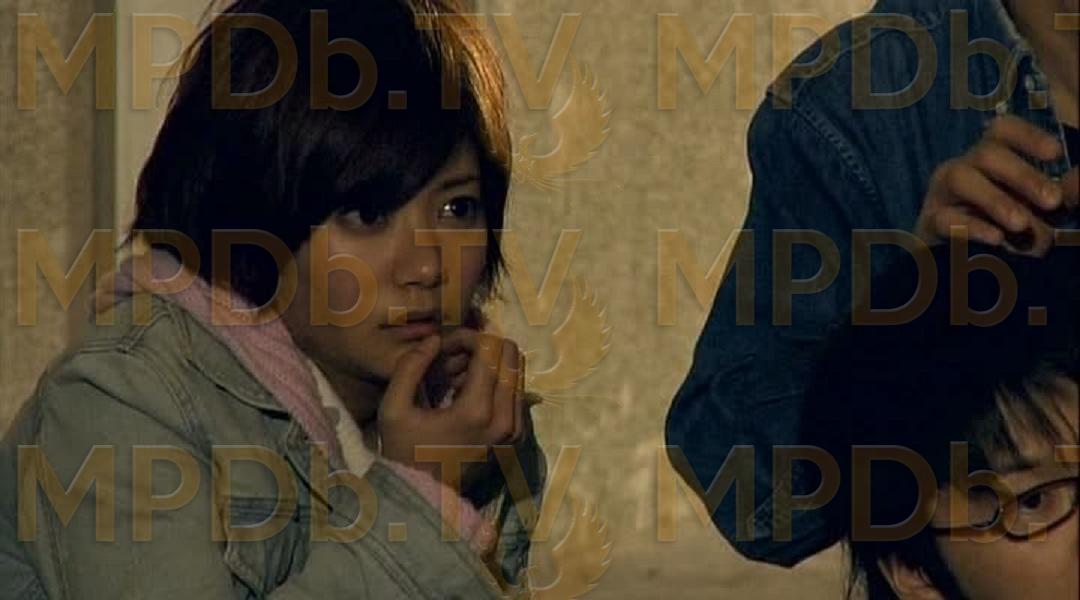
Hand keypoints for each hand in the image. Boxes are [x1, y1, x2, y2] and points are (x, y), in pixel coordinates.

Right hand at [378, 331, 525, 476]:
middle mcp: (506, 418)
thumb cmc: (404, 454)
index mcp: (477, 410)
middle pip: (512, 354)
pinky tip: (468, 396)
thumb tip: (435, 339)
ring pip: (517, 371)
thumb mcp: (393, 409)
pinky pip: (517, 392)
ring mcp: (515, 429)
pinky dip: (497, 384)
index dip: (467, 337)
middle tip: (454, 361)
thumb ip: (410, 367)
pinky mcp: (517, 437)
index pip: (490, 348)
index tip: (445, 348)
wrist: (425, 497)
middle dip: (484, 347)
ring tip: (458, 380)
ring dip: (491, 365)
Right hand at [915, 116, 1072, 255]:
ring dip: (995, 199)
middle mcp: (963, 168)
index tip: (1055, 153)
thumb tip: (1077, 183)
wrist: (958, 265)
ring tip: (1021, 224)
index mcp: (990, 159)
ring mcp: (941, 194)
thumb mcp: (1039, 210)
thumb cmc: (1006, 229)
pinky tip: (996, 239)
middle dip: (1023, 176)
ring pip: (960, 178)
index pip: (1002, 130)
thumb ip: (1058, 195)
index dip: (1027, 136)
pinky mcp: (928, 222)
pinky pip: (944, 218)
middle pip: (987, 154)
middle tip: (1052, 201)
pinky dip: (971, 227)